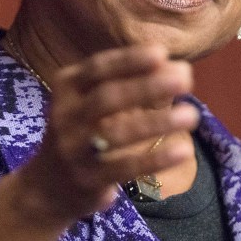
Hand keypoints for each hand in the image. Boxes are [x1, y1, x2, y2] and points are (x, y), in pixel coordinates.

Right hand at [16, 44, 199, 226]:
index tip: (162, 53)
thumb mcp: (90, 101)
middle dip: (147, 86)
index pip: (97, 68)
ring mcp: (73, 150)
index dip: (129, 61)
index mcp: (66, 88)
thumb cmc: (83, 131)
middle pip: (107, 98)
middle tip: (185, 78)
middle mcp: (65, 116)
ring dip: (157, 123)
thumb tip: (177, 67)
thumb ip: (127, 82)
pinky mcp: (87, 180)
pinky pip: (124, 168)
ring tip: (192, 114)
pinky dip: (155, 159)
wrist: (47, 187)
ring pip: (116, 134)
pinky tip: (183, 150)